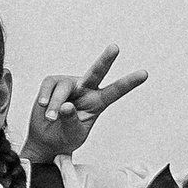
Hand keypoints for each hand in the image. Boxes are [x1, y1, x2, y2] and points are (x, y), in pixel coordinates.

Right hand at [23, 46, 146, 160]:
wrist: (46, 140)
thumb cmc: (65, 137)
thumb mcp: (73, 134)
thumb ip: (71, 121)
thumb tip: (65, 105)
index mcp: (98, 102)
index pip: (115, 91)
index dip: (129, 82)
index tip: (144, 74)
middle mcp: (86, 89)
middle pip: (97, 72)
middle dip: (106, 60)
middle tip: (115, 48)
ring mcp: (70, 84)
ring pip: (64, 87)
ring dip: (55, 105)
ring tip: (50, 119)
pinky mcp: (53, 83)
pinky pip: (48, 85)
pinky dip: (45, 96)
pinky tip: (43, 105)